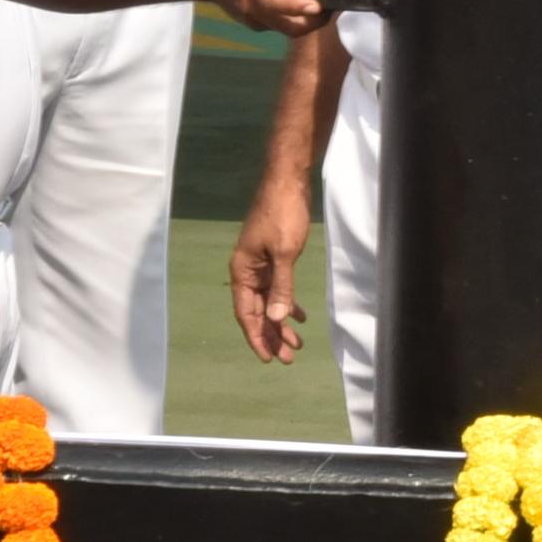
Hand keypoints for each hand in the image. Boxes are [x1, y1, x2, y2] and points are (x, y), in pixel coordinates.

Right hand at [197, 0, 332, 34]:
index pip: (276, 2)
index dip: (298, 6)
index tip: (319, 5)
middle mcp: (253, 8)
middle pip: (291, 27)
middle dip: (316, 20)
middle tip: (333, 2)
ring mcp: (253, 20)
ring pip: (289, 30)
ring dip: (309, 21)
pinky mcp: (256, 24)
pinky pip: (282, 27)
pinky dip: (296, 19)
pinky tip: (303, 1)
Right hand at [229, 184, 310, 364]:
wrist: (287, 182)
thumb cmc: (283, 214)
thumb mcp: (284, 254)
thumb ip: (281, 288)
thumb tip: (277, 320)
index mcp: (242, 271)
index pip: (246, 313)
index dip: (257, 337)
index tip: (268, 359)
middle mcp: (247, 271)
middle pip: (258, 312)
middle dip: (272, 335)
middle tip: (289, 357)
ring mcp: (260, 264)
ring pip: (269, 302)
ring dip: (281, 323)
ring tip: (296, 344)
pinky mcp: (272, 257)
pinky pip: (277, 288)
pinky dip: (287, 302)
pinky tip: (299, 316)